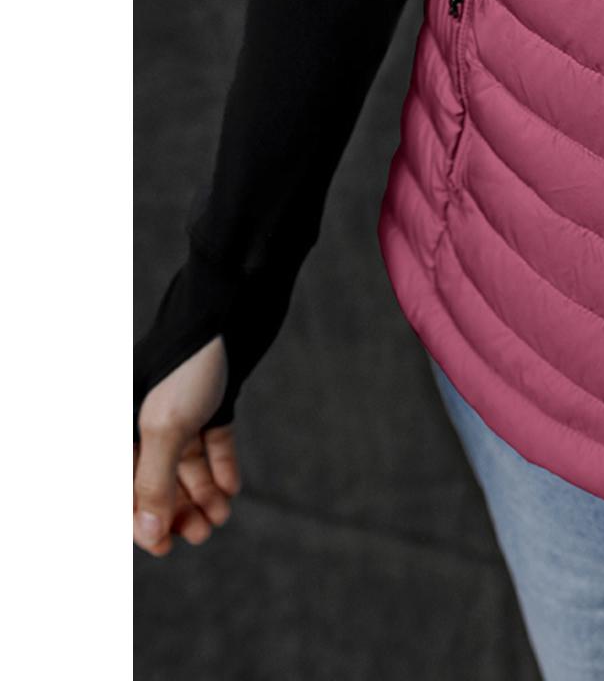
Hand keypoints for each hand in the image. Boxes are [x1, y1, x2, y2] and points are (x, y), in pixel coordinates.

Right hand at [133, 336, 238, 555]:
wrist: (233, 306)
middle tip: (202, 533)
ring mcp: (178, 406)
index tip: (164, 547)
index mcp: (120, 422)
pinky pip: (210, 439)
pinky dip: (219, 464)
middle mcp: (144, 416)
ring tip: (221, 515)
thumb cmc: (188, 363)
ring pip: (184, 462)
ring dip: (201, 492)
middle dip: (177, 509)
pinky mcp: (209, 397)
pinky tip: (231, 488)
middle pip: (155, 477)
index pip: (122, 484)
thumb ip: (153, 483)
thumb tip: (148, 536)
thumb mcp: (166, 427)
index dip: (141, 519)